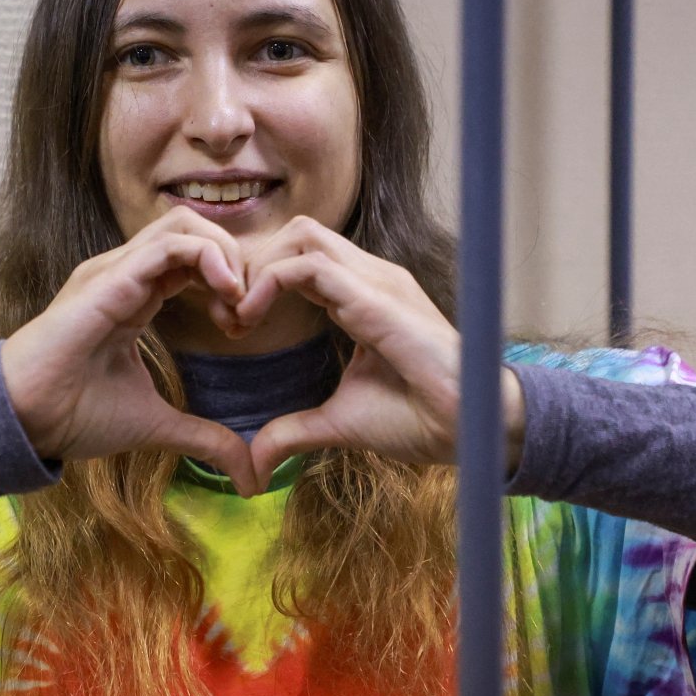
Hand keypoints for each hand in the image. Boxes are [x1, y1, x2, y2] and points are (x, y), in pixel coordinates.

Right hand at [1, 207, 258, 495]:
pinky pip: (169, 244)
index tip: (240, 327)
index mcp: (135, 294)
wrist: (27, 420)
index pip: (194, 257)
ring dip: (226, 255)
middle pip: (195, 227)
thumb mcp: (157, 425)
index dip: (230, 283)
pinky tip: (226, 292)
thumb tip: (248, 474)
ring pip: (185, 224)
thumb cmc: (76, 414)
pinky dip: (209, 258)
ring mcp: (116, 270)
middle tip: (246, 310)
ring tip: (238, 301)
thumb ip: (204, 438)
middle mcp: (127, 273)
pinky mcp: (111, 278)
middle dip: (235, 260)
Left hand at [237, 217, 526, 490]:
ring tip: (237, 316)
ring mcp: (375, 280)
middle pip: (295, 234)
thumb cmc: (418, 419)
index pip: (299, 258)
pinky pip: (309, 265)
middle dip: (252, 265)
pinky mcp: (375, 295)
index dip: (258, 282)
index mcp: (361, 295)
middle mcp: (369, 277)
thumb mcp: (338, 423)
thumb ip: (294, 431)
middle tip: (228, 316)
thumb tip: (256, 461)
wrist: (467, 428)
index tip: (233, 327)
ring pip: (300, 236)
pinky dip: (268, 282)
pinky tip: (250, 317)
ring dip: (257, 269)